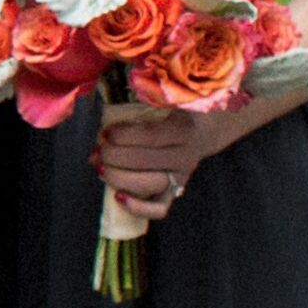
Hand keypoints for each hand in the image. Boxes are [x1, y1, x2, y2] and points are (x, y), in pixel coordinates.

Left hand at [88, 96, 227, 229]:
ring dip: (118, 178)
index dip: (124, 135)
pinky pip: (160, 208)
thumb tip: (110, 105)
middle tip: (98, 150)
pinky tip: (118, 197)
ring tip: (99, 166)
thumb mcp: (168, 98)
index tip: (106, 131)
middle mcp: (184, 154)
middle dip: (113, 157)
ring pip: (149, 185)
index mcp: (183, 128)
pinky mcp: (176, 190)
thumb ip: (146, 99)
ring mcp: (181, 175)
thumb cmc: (177, 109)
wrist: (209, 127)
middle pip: (145, 162)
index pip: (152, 136)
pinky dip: (139, 208)